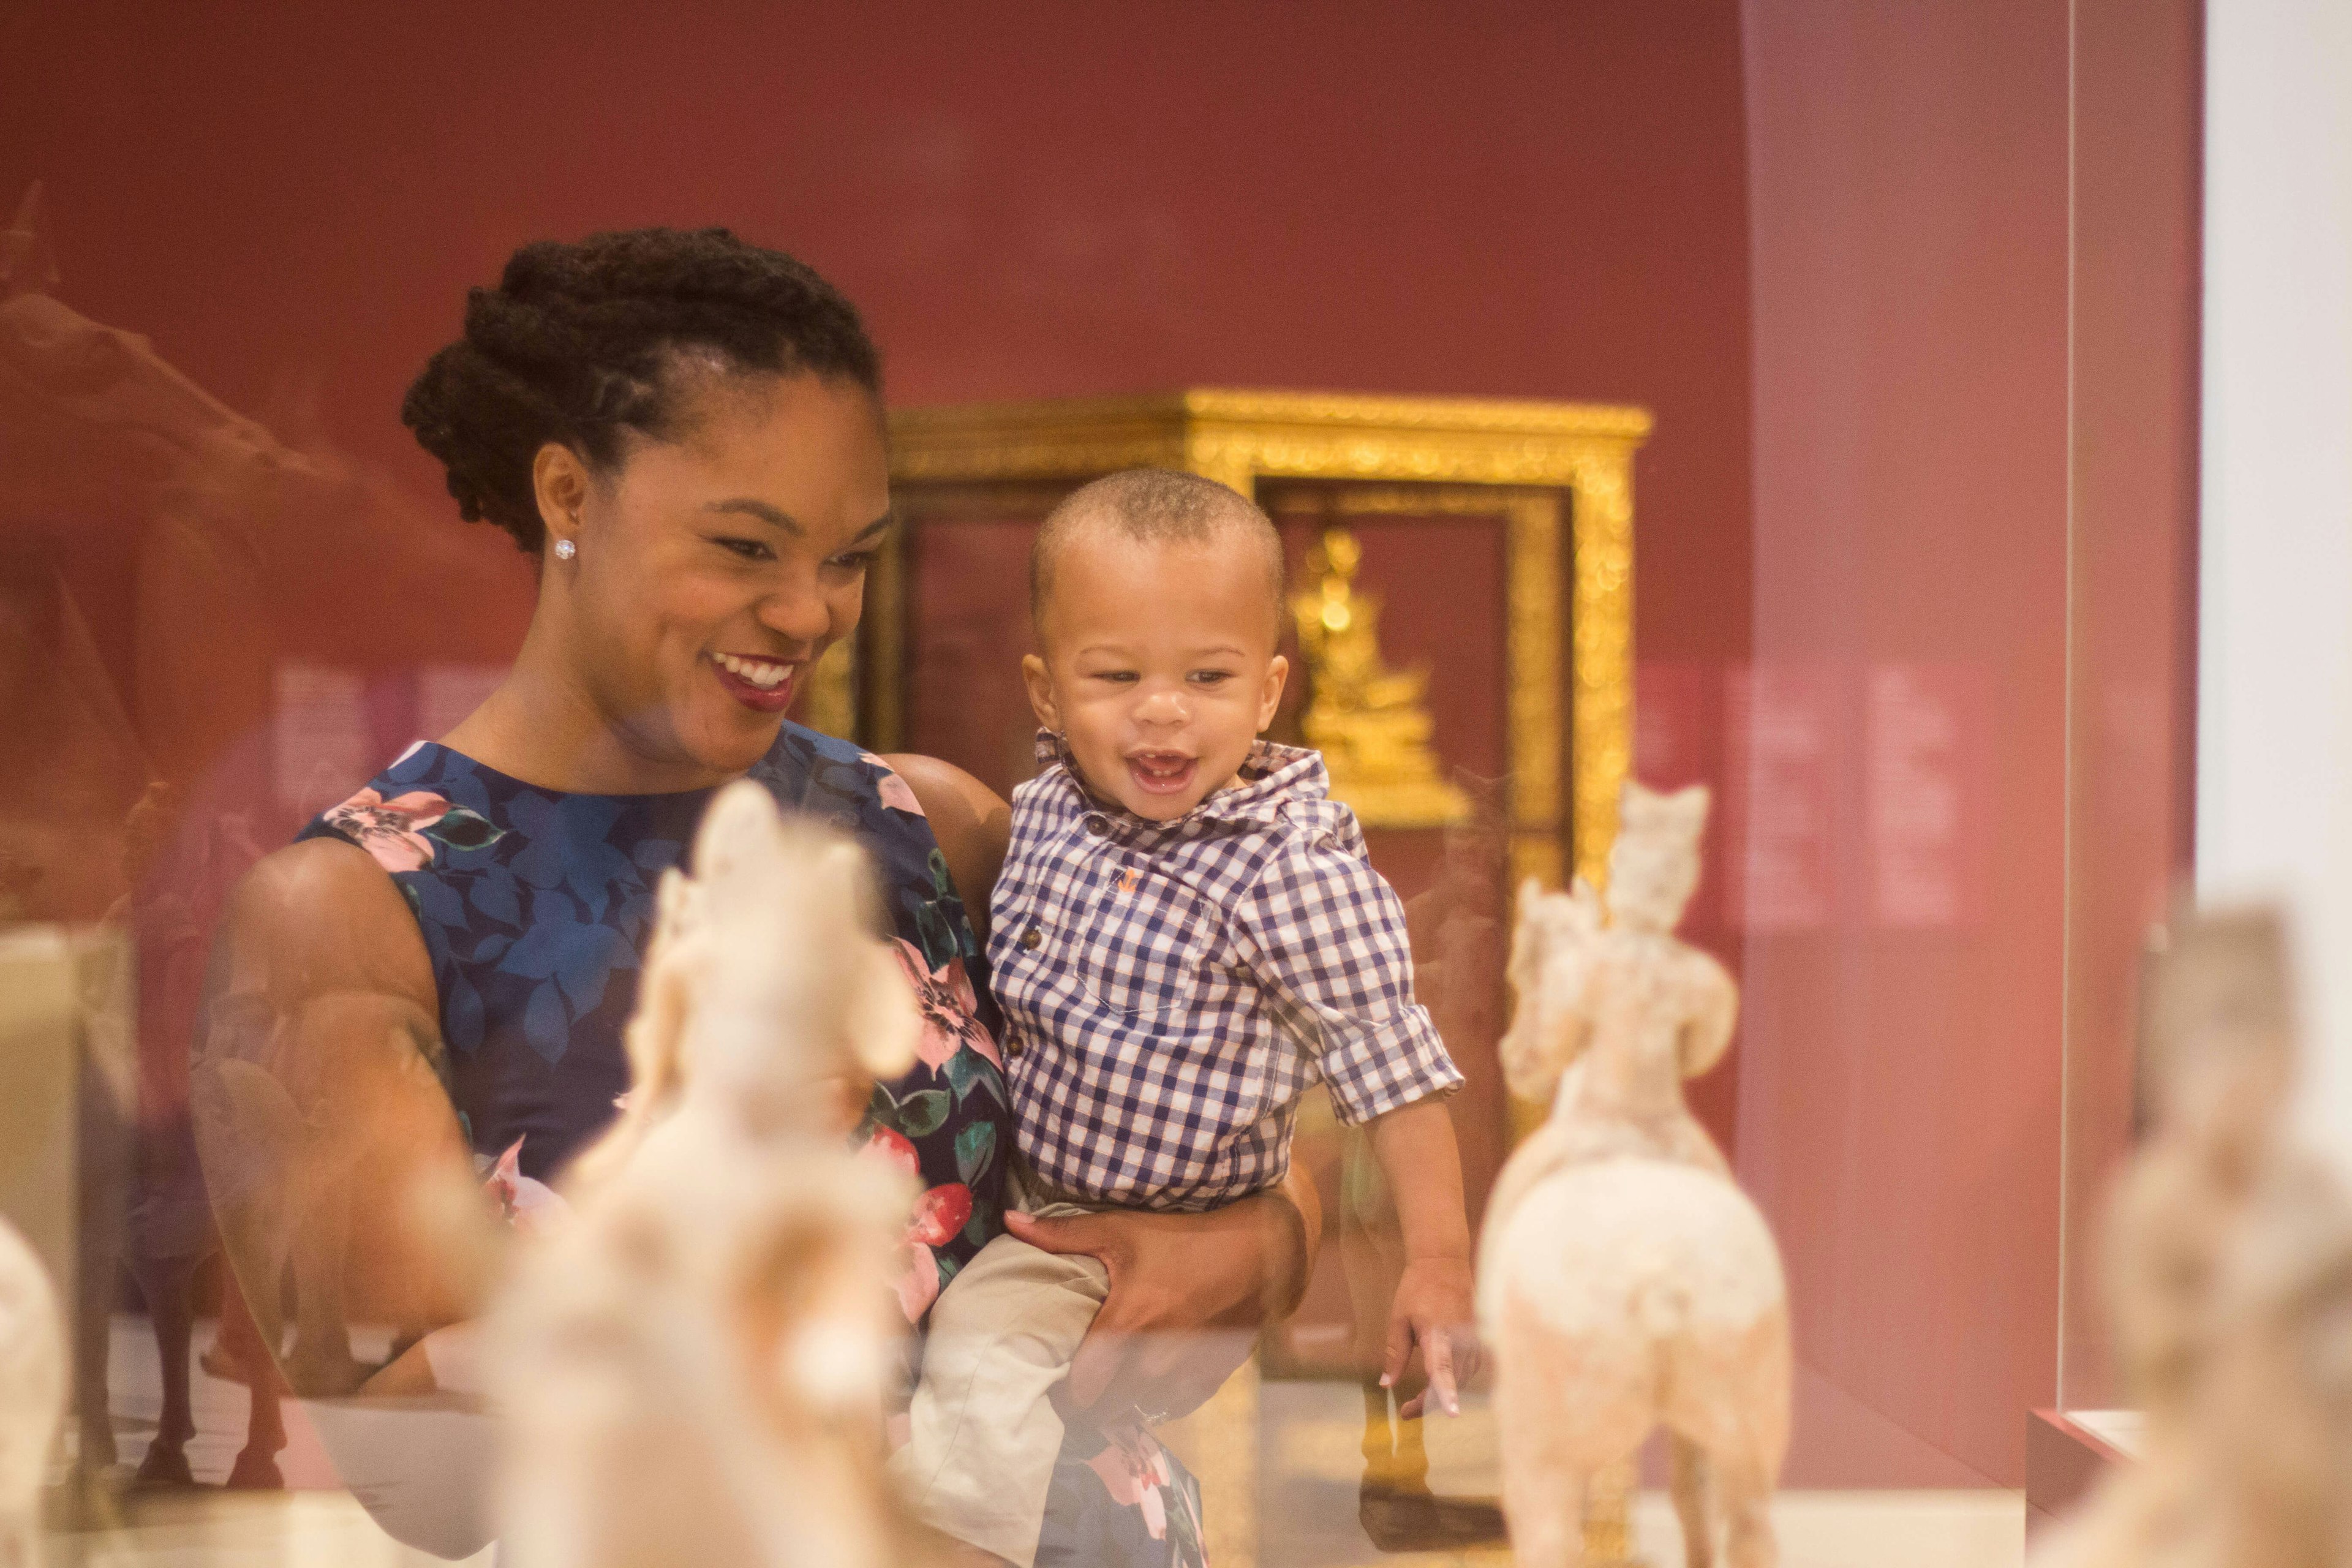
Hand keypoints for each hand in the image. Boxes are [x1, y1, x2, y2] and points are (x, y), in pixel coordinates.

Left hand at [1004, 1195, 1303, 1423]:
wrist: (1258, 1252)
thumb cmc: (1183, 1238)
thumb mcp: (1120, 1229)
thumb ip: (1062, 1234)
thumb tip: (1009, 1221)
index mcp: (1124, 1328)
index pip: (1079, 1391)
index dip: (1061, 1396)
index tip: (1050, 1387)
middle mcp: (1152, 1362)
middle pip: (1106, 1409)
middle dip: (1089, 1403)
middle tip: (1078, 1386)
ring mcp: (1184, 1376)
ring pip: (1139, 1411)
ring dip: (1124, 1403)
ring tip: (1112, 1386)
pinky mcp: (1210, 1378)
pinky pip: (1173, 1408)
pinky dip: (1158, 1401)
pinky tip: (1149, 1384)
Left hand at [1383, 1257, 1478, 1417]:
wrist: (1444, 1261)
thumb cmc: (1417, 1288)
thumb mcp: (1398, 1319)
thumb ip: (1394, 1353)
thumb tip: (1386, 1384)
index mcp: (1436, 1332)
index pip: (1442, 1368)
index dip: (1446, 1393)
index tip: (1452, 1413)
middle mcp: (1459, 1337)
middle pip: (1452, 1381)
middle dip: (1430, 1402)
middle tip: (1407, 1410)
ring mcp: (1472, 1336)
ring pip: (1462, 1378)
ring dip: (1443, 1392)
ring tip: (1419, 1399)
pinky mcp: (1478, 1336)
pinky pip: (1470, 1367)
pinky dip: (1456, 1379)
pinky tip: (1441, 1381)